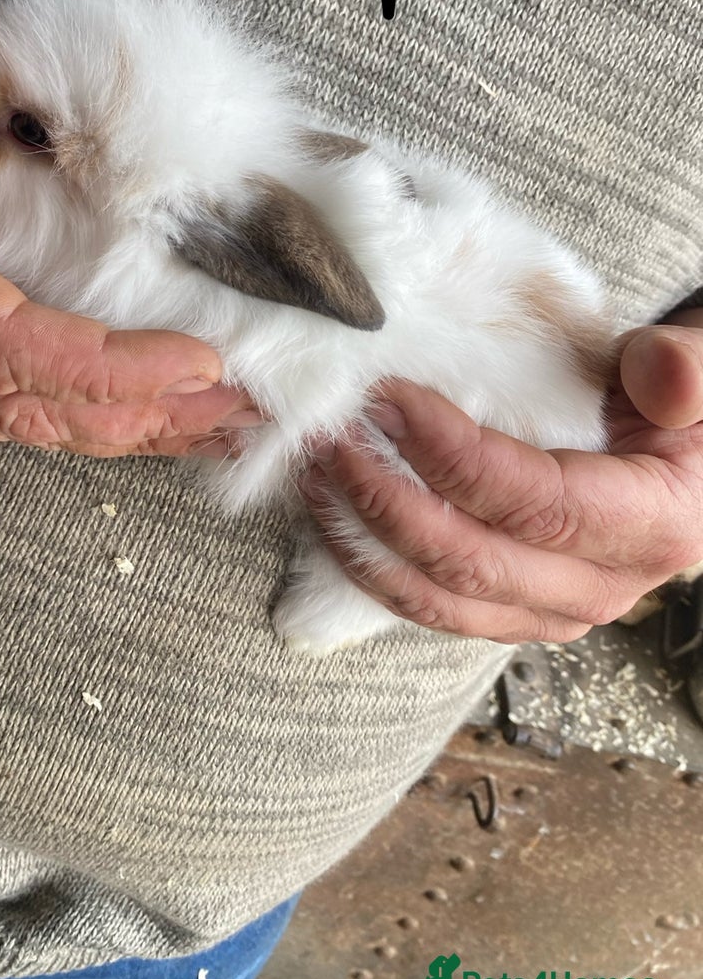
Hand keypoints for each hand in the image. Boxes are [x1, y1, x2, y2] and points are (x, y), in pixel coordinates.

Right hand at [0, 18, 258, 457]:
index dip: (87, 362)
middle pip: (16, 401)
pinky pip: (22, 411)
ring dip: (130, 428)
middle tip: (239, 399)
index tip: (190, 359)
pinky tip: (171, 418)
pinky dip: (101, 419)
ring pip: (25, 421)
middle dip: (134, 411)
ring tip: (227, 418)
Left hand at [295, 314, 702, 642]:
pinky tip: (333, 510)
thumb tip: (659, 372)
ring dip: (363, 539)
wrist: (689, 451)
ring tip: (315, 471)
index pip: (534, 502)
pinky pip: (431, 606)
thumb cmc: (680, 402)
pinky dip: (372, 564)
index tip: (389, 400)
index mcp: (651, 525)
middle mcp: (602, 586)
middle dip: (386, 499)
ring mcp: (552, 610)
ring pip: (440, 600)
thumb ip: (683, 367)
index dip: (452, 455)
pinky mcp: (514, 611)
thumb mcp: (700, 367)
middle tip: (332, 435)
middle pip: (473, 562)